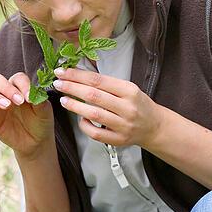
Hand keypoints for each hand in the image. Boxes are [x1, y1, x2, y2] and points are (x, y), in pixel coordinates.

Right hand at [0, 72, 54, 157]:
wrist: (36, 142)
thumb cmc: (40, 121)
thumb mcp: (44, 112)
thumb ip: (40, 101)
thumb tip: (32, 95)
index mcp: (18, 87)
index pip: (16, 78)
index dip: (23, 85)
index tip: (29, 98)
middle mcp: (4, 93)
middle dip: (6, 88)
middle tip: (18, 101)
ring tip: (7, 106)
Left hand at [52, 67, 166, 147]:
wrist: (154, 126)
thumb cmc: (137, 104)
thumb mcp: (127, 89)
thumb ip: (106, 84)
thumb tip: (78, 75)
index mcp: (129, 90)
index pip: (98, 80)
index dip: (77, 75)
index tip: (62, 71)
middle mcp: (127, 107)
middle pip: (93, 95)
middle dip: (72, 88)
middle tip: (58, 83)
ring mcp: (123, 125)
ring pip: (94, 114)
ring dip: (75, 106)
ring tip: (63, 99)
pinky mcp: (118, 140)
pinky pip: (96, 133)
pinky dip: (84, 125)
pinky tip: (79, 118)